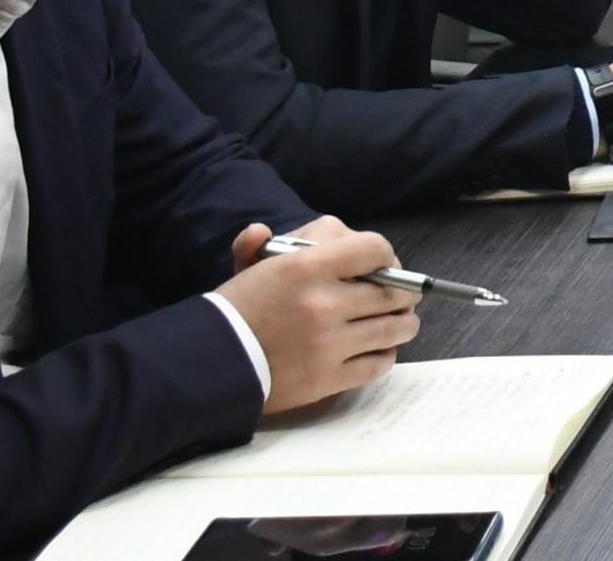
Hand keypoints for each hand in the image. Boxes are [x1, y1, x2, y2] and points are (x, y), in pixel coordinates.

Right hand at [218, 218, 416, 413]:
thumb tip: (263, 233)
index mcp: (307, 268)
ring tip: (400, 320)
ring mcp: (329, 344)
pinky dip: (386, 355)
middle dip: (404, 290)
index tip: (382, 263)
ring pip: (394, 328)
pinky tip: (381, 349)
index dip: (385, 254)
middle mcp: (324, 303)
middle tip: (403, 294)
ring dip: (403, 322)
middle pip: (394, 291)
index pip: (375, 249)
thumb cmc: (235, 310)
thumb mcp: (248, 268)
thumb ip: (264, 243)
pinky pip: (378, 364)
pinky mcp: (327, 379)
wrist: (207, 365)